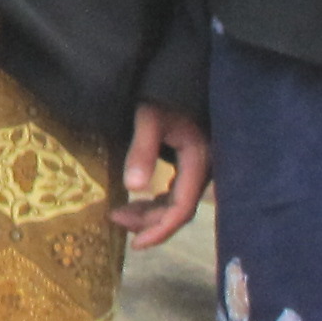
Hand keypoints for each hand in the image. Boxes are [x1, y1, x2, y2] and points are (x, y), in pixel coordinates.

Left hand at [116, 105, 210, 247]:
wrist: (179, 76)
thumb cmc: (164, 93)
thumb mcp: (149, 119)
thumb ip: (142, 151)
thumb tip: (133, 188)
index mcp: (199, 160)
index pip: (182, 208)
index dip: (160, 229)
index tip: (137, 244)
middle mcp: (205, 168)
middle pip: (179, 210)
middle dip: (148, 222)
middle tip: (116, 219)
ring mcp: (200, 167)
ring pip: (177, 202)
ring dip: (150, 213)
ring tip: (119, 214)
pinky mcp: (193, 163)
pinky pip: (177, 191)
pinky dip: (156, 201)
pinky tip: (137, 201)